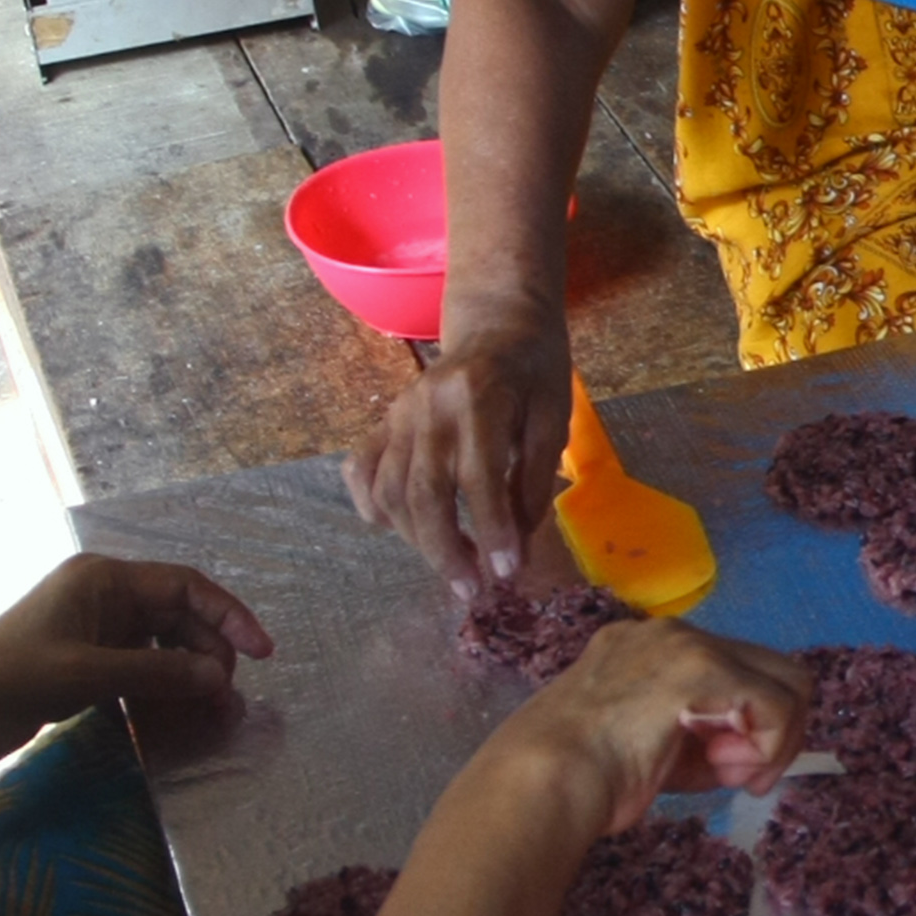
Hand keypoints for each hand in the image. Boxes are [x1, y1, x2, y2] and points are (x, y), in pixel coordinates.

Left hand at [0, 554, 274, 777]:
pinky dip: (164, 688)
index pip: (185, 587)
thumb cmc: (11, 677)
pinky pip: (143, 667)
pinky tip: (178, 714)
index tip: (262, 652)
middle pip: (179, 617)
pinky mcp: (88, 660)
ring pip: (164, 645)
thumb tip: (220, 678)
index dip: (229, 616)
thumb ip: (159, 672)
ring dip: (190, 674)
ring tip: (212, 710)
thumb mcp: (89, 674)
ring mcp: (95, 628)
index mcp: (103, 579)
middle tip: (228, 695)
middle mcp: (103, 596)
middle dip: (210, 653)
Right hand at [348, 319, 572, 594]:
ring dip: (418, 540)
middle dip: (446, 551)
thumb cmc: (535, 371)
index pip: (480, 476)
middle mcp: (428, 405)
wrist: (497, 323)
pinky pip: (361, 470)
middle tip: (473, 592)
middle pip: (423, 492)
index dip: (492, 529)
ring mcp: (398, 413)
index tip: (506, 573)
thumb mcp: (554, 417)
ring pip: (390, 490)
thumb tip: (516, 543)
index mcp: (479, 397)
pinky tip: (399, 531)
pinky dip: (373, 506)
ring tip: (455, 568)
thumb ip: (535, 479)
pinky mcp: (383, 421)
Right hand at [503, 618, 814, 835]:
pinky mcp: (703, 668)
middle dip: (774, 730)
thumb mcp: (648, 746)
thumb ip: (698, 738)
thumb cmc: (582, 778)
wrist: (545, 780)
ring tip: (732, 776)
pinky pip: (777, 705)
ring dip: (775, 740)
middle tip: (743, 775)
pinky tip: (731, 773)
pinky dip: (771, 745)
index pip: (735, 673)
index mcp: (649, 647)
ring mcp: (687, 645)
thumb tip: (747, 756)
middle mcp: (672, 634)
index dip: (746, 724)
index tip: (724, 768)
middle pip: (773, 669)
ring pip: (787, 683)